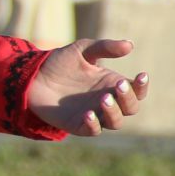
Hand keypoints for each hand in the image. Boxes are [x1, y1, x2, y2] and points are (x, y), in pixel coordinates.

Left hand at [26, 38, 148, 136]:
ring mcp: (94, 114)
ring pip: (115, 122)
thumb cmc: (61, 62)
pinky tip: (88, 113)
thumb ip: (105, 47)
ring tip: (104, 98)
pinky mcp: (77, 124)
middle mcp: (107, 101)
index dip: (142, 86)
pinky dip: (93, 124)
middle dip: (128, 98)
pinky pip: (92, 130)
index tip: (141, 75)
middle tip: (119, 84)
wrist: (32, 76)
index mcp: (112, 84)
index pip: (137, 91)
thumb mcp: (82, 50)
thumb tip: (130, 45)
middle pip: (130, 108)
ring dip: (113, 112)